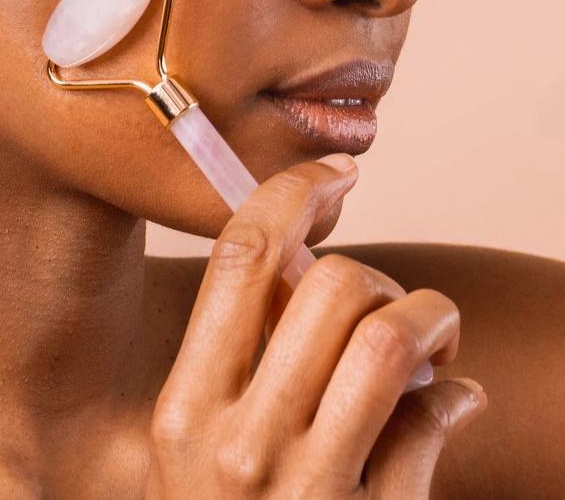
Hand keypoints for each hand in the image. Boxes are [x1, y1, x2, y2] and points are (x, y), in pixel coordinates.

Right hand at [144, 155, 486, 496]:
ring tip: (436, 336)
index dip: (293, 191)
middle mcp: (237, 444)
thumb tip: (307, 265)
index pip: (241, 257)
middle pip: (328, 285)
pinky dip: (459, 397)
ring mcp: (306, 492)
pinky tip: (456, 401)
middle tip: (386, 302)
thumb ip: (235, 359)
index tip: (336, 172)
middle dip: (374, 275)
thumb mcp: (195, 448)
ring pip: (391, 339)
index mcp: (182, 408)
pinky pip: (434, 426)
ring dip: (432, 319)